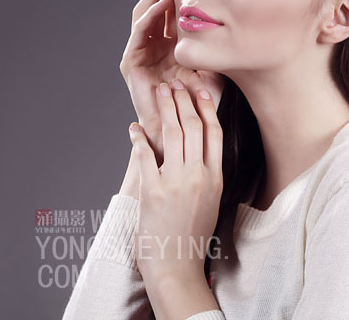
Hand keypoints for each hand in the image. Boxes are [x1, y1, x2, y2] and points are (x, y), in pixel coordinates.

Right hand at [119, 0, 224, 172]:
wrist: (181, 131)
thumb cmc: (200, 102)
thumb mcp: (216, 65)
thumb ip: (221, 46)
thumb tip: (244, 22)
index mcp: (170, 42)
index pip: (173, 7)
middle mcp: (153, 44)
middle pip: (157, 4)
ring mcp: (141, 53)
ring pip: (145, 13)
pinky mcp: (132, 64)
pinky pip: (139, 33)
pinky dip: (150, 16)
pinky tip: (164, 2)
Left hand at [127, 80, 223, 287]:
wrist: (176, 266)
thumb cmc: (192, 235)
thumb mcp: (210, 201)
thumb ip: (207, 173)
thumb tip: (198, 148)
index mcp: (215, 178)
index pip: (214, 133)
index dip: (205, 107)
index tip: (199, 90)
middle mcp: (198, 176)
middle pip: (193, 126)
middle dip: (182, 100)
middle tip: (175, 84)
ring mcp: (176, 183)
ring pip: (171, 134)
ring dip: (164, 109)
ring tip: (159, 93)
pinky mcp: (153, 191)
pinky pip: (144, 155)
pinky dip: (137, 138)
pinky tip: (133, 128)